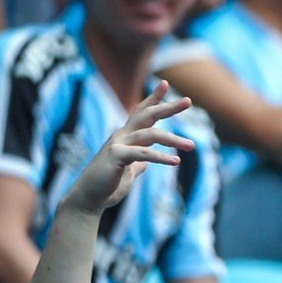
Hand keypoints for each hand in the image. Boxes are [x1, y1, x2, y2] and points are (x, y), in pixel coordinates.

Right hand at [62, 83, 193, 216]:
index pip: (141, 113)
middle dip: (167, 107)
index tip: (165, 84)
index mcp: (126, 137)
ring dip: (173, 140)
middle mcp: (121, 136)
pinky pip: (143, 154)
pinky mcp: (116, 156)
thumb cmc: (108, 185)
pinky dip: (161, 157)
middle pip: (147, 115)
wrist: (89, 198)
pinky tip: (176, 161)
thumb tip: (146, 163)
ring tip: (192, 145)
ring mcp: (117, 144)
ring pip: (150, 135)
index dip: (153, 99)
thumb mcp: (129, 172)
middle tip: (188, 101)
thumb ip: (138, 164)